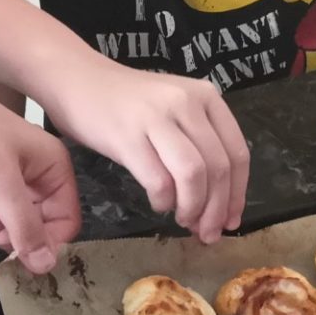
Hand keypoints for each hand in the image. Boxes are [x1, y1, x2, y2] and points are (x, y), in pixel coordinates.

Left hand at [0, 97, 80, 273]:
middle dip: (16, 236)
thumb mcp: (0, 181)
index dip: (47, 241)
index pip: (65, 220)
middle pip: (38, 228)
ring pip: (11, 229)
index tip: (21, 251)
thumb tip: (46, 267)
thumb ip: (24, 226)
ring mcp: (4, 185)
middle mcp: (34, 177)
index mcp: (53, 167)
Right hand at [40, 57, 248, 242]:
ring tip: (182, 220)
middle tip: (206, 233)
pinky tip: (158, 203)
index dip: (237, 195)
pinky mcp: (127, 135)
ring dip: (192, 208)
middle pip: (218, 168)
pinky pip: (158, 180)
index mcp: (207, 96)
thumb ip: (199, 144)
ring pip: (193, 175)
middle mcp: (186, 102)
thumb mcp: (175, 109)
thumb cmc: (127, 102)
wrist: (78, 81)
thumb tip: (218, 204)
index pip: (238, 153)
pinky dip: (163, 201)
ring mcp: (156, 117)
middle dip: (216, 210)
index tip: (230, 222)